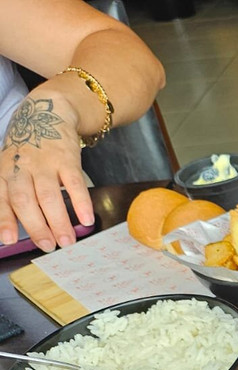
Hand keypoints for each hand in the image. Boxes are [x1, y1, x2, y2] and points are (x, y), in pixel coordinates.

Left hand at [0, 94, 94, 251]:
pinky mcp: (67, 159)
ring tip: (68, 242)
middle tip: (48, 246)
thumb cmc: (28, 150)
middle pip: (26, 200)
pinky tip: (87, 220)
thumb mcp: (11, 167)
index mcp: (4, 172)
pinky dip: (81, 203)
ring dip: (59, 222)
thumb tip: (16, 230)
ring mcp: (44, 163)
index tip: (9, 240)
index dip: (5, 220)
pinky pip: (75, 183)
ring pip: (49, 196)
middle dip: (37, 227)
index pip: (2, 199)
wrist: (47, 113)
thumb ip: (13, 194)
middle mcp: (22, 168)